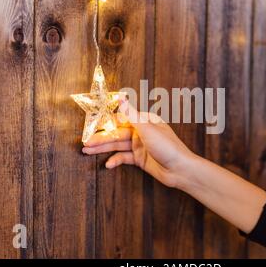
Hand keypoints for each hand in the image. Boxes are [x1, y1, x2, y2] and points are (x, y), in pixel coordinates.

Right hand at [82, 100, 197, 187]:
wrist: (180, 169)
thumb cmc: (168, 146)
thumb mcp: (147, 128)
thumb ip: (131, 114)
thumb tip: (121, 97)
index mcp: (144, 121)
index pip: (121, 119)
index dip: (106, 122)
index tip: (91, 124)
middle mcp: (141, 132)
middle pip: (117, 134)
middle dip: (101, 138)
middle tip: (85, 143)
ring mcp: (140, 146)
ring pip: (118, 146)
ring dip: (103, 149)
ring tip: (87, 151)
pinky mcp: (140, 159)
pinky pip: (124, 158)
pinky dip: (116, 160)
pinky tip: (107, 164)